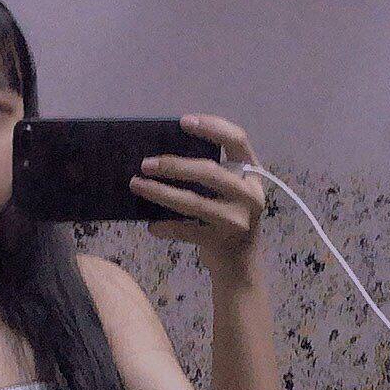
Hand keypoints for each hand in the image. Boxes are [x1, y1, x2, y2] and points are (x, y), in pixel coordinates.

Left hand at [129, 113, 265, 271]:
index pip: (236, 139)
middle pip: (209, 171)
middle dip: (173, 165)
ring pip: (193, 202)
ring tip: (137, 185)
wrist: (241, 267)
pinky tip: (151, 227)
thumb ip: (213, 174)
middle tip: (145, 164)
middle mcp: (249, 194)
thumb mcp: (231, 193)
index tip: (183, 122)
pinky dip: (166, 228)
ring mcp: (237, 220)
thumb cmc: (229, 220)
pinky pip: (186, 230)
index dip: (211, 127)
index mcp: (253, 173)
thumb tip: (165, 157)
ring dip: (160, 193)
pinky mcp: (222, 242)